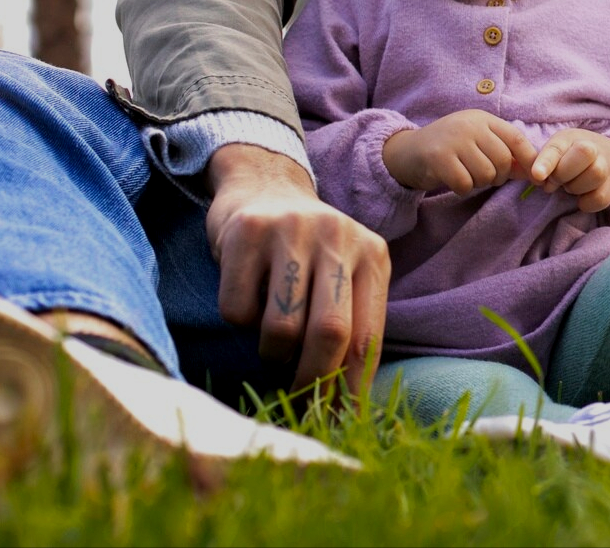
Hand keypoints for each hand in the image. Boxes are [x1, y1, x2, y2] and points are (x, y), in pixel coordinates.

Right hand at [203, 144, 390, 393]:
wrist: (261, 186)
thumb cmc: (305, 251)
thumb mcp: (343, 275)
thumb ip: (350, 325)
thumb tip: (346, 407)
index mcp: (372, 254)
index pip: (368, 337)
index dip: (352, 389)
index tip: (337, 422)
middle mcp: (339, 237)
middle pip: (329, 334)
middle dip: (311, 380)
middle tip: (297, 398)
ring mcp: (293, 230)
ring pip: (280, 327)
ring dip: (271, 353)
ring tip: (272, 340)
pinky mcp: (248, 232)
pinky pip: (237, 309)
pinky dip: (238, 321)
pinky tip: (247, 298)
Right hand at [382, 109, 536, 195]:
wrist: (406, 151)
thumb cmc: (448, 149)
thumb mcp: (477, 144)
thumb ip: (505, 155)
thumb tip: (535, 173)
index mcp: (482, 119)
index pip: (515, 138)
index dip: (529, 159)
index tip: (536, 178)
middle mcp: (469, 125)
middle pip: (502, 160)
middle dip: (498, 177)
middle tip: (484, 177)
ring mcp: (453, 140)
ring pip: (485, 174)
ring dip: (479, 183)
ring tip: (466, 175)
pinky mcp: (438, 158)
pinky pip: (465, 184)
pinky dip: (462, 189)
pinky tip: (453, 181)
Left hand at [529, 129, 609, 212]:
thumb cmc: (572, 159)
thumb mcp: (555, 154)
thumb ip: (542, 164)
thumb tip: (538, 178)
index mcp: (570, 138)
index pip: (558, 146)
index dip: (546, 161)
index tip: (537, 175)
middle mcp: (592, 146)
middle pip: (583, 153)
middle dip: (563, 173)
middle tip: (555, 181)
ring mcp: (607, 165)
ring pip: (596, 174)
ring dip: (576, 187)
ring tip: (571, 186)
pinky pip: (599, 198)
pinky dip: (586, 202)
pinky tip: (582, 196)